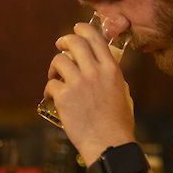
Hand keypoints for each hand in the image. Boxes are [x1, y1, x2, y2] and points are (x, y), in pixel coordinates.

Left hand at [44, 22, 134, 164]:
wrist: (109, 143)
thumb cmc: (118, 123)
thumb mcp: (122, 92)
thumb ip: (112, 77)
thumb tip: (102, 69)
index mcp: (111, 69)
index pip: (95, 39)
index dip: (83, 29)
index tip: (76, 29)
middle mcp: (95, 71)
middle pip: (74, 43)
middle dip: (64, 41)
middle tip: (60, 46)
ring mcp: (79, 83)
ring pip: (59, 61)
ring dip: (54, 67)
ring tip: (56, 77)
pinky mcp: (64, 97)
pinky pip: (51, 84)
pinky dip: (50, 90)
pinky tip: (52, 97)